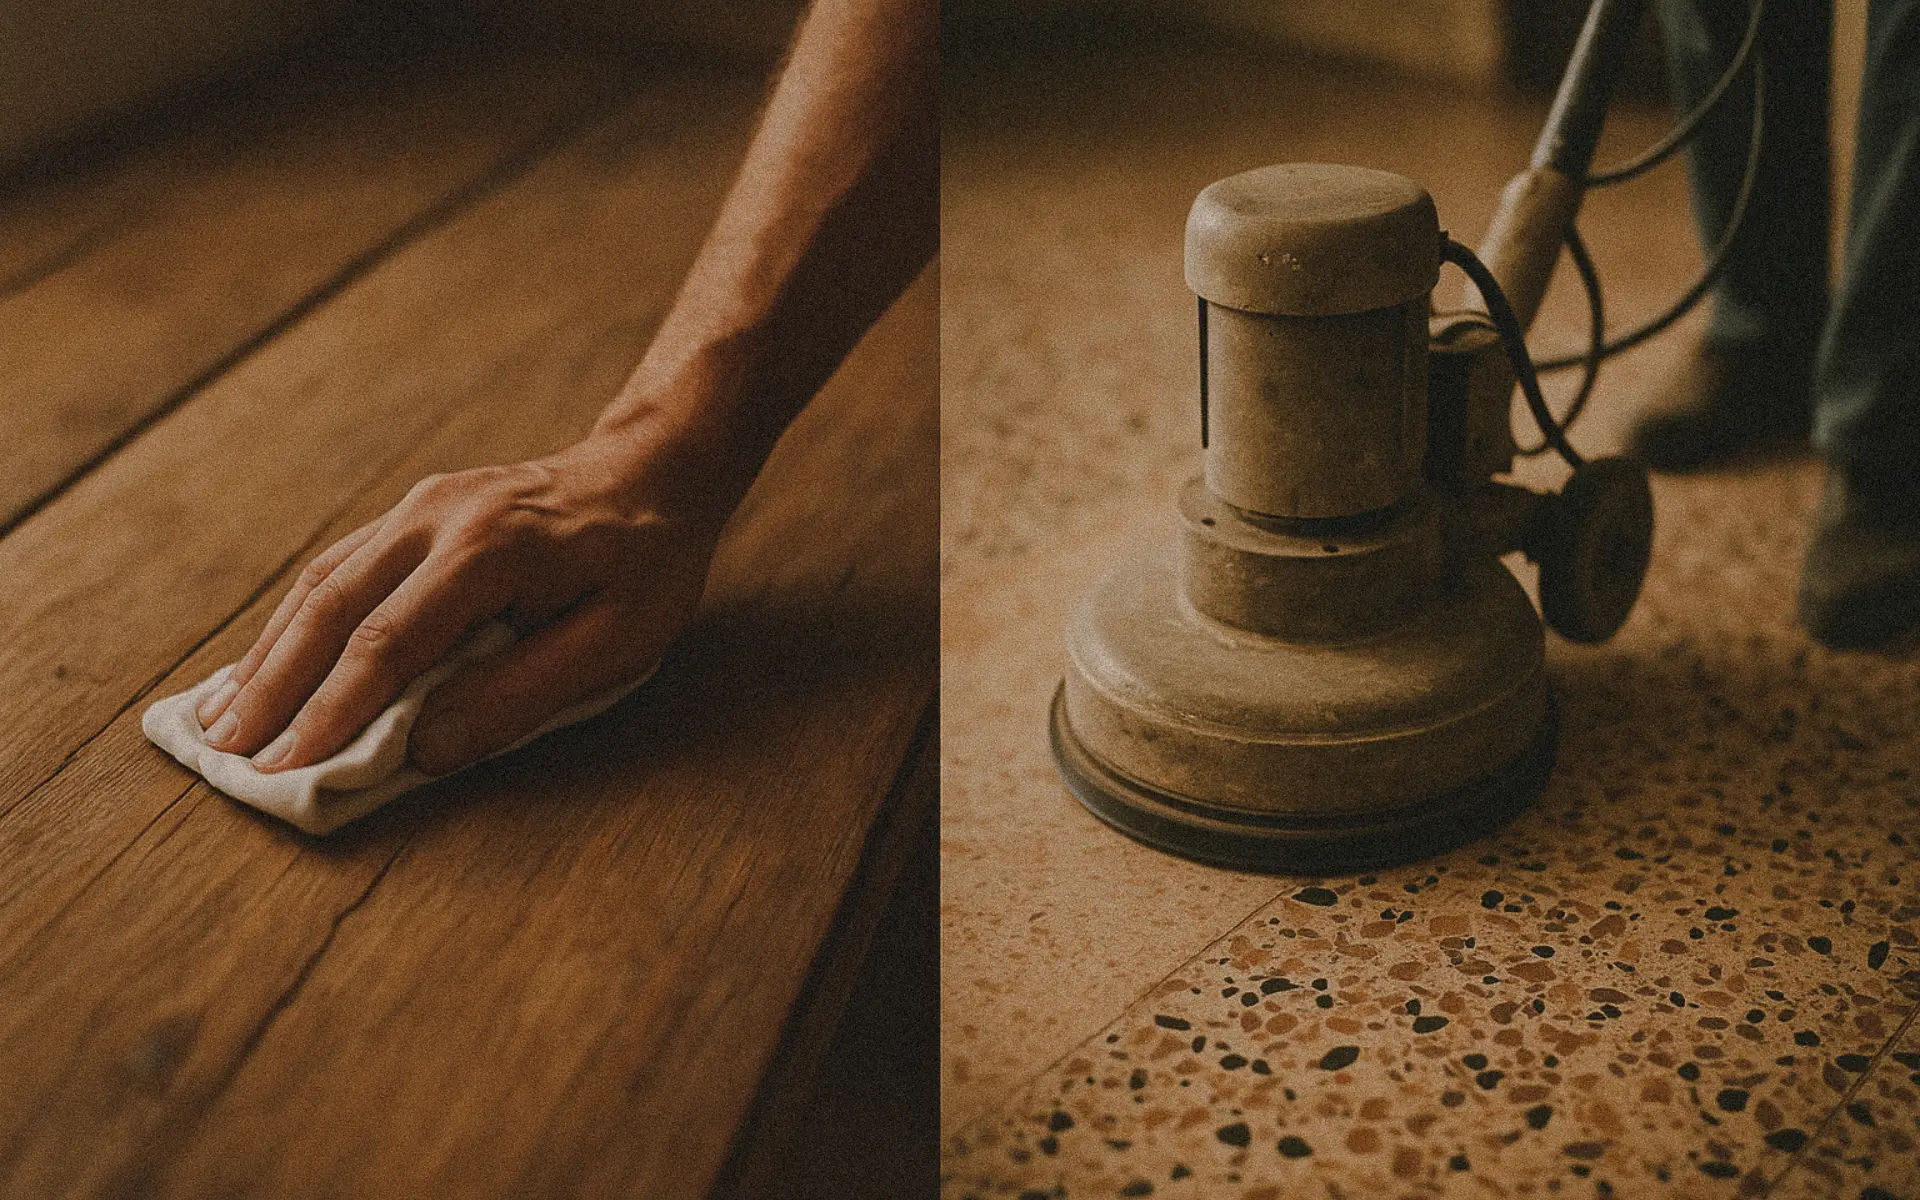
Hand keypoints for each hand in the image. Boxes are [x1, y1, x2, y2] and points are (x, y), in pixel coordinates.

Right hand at [196, 428, 729, 775]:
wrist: (652, 470)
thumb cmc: (646, 564)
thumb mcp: (617, 639)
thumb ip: (523, 691)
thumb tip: (426, 748)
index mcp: (489, 550)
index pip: (388, 643)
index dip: (332, 712)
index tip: (289, 770)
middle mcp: (436, 517)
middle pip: (332, 608)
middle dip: (276, 688)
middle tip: (229, 754)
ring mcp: (419, 507)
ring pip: (322, 584)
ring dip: (270, 654)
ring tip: (223, 721)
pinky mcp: (414, 512)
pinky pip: (339, 569)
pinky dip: (295, 621)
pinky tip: (269, 663)